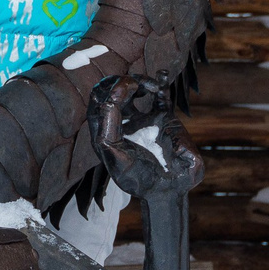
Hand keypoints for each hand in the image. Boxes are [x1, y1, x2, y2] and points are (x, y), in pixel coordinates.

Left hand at [88, 75, 203, 199]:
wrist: (168, 191)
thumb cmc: (140, 179)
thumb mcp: (116, 157)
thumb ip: (108, 131)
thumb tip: (109, 102)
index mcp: (107, 132)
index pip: (100, 102)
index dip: (109, 90)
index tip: (123, 90)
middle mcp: (124, 123)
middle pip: (115, 91)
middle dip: (122, 82)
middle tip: (134, 84)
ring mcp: (144, 120)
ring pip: (136, 89)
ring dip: (141, 80)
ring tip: (150, 87)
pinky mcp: (163, 120)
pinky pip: (160, 96)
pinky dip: (159, 83)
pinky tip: (161, 77)